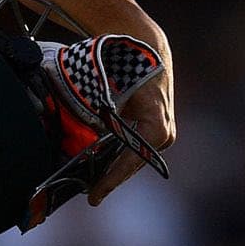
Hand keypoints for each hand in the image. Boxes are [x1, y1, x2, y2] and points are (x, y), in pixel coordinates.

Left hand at [90, 41, 174, 204]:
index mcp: (156, 125)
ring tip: (96, 188)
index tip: (96, 195)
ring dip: (116, 170)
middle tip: (92, 196)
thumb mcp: (110, 91)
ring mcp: (164, 134)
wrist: (148, 49)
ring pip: (136, 159)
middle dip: (112, 179)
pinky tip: (105, 169)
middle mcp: (165, 134)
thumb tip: (79, 139)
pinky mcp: (159, 131)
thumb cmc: (127, 66)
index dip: (112, 178)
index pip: (131, 159)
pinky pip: (138, 151)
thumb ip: (99, 117)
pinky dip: (121, 159)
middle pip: (133, 165)